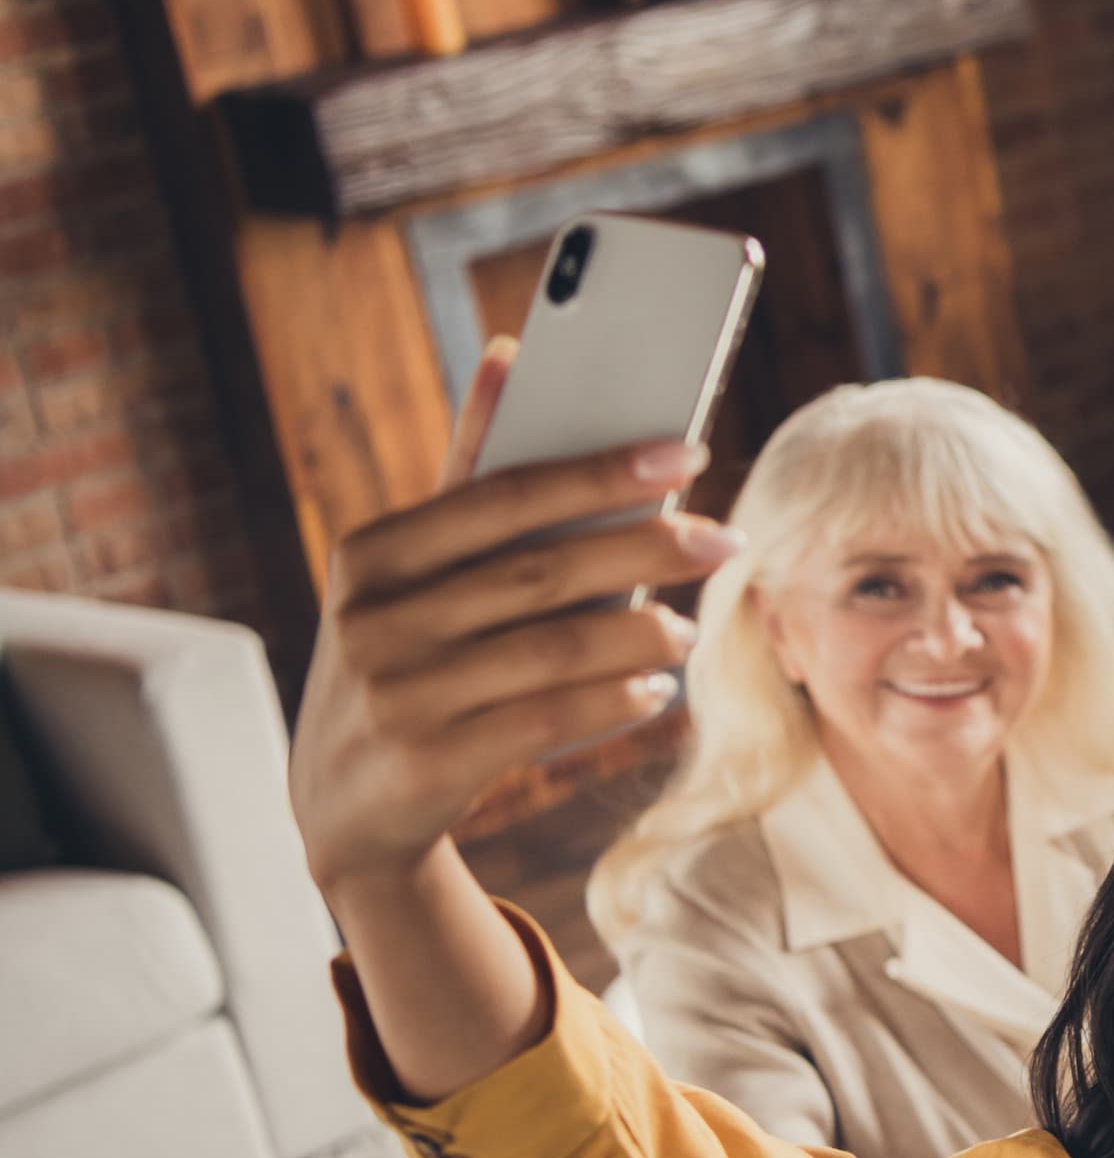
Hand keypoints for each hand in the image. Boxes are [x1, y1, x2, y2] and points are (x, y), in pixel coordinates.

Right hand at [289, 339, 740, 899]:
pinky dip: (611, 701)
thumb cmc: (402, 660)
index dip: (600, 472)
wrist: (344, 805)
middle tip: (725, 540)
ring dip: (637, 633)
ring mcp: (396, 693)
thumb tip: (508, 353)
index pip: (502, 495)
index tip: (688, 454)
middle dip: (646, 549)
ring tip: (688, 629)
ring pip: (549, 649)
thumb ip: (466, 474)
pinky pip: (544, 720)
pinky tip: (655, 689)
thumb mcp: (409, 572)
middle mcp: (373, 618)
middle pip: (539, 571)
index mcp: (370, 553)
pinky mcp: (425, 762)